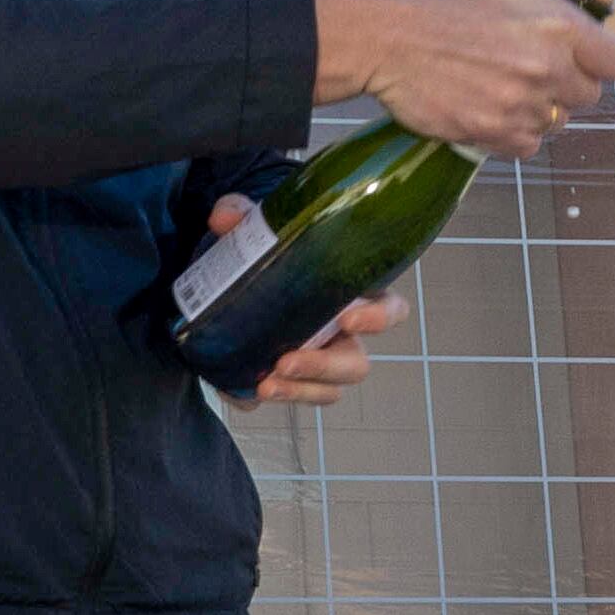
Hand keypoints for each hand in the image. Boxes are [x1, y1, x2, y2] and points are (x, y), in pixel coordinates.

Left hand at [205, 196, 405, 406]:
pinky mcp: (284, 381)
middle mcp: (340, 336)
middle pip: (354, 364)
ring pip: (326, 391)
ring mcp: (315, 363)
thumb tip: (224, 216)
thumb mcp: (255, 228)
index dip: (378, 318)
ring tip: (265, 384)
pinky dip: (265, 398)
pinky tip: (244, 392)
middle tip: (287, 360)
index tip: (346, 317)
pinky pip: (285, 398)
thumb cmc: (266, 253)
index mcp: (351, 296)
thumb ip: (243, 216)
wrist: (227, 282)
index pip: (390, 310)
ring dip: (298, 391)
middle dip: (324, 367)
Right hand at [314, 0, 614, 157]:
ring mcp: (521, 107)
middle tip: (529, 64)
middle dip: (565, 81)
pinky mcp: (494, 134)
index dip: (598, 57)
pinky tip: (491, 106)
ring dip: (539, 107)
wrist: (390, 37)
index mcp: (562, 27)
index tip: (574, 51)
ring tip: (504, 84)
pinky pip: (528, 144)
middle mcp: (548, 70)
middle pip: (588, 95)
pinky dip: (514, 131)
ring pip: (558, 122)